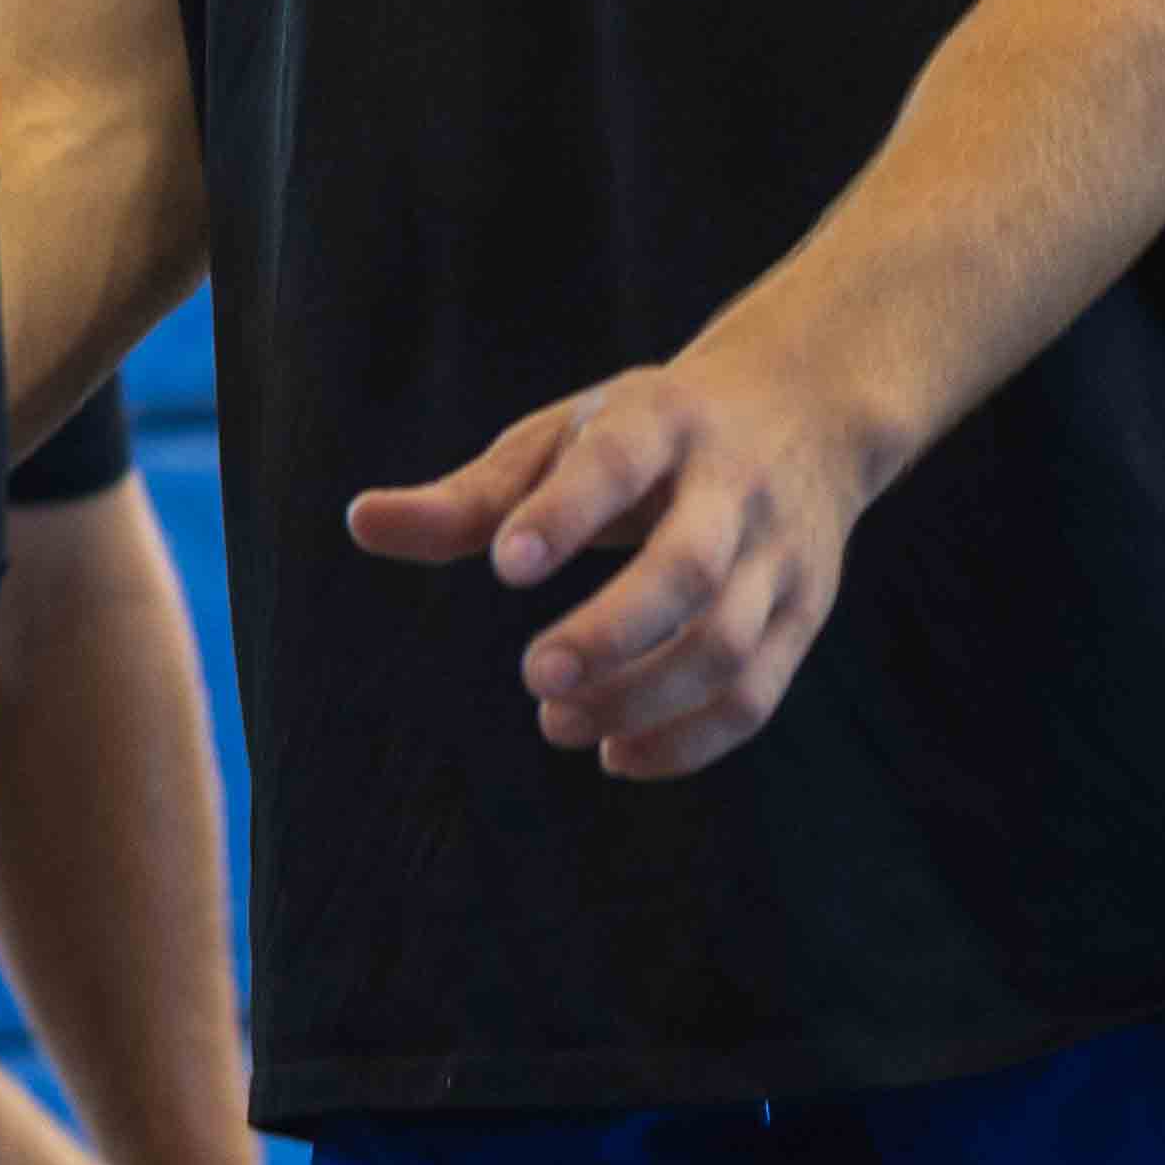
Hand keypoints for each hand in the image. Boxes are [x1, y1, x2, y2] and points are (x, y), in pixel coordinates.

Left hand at [344, 336, 884, 782]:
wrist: (804, 410)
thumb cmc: (646, 432)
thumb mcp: (561, 437)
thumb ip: (469, 495)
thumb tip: (359, 523)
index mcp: (663, 421)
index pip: (618, 463)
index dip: (564, 514)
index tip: (505, 566)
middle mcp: (733, 487)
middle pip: (690, 570)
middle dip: (613, 634)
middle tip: (532, 677)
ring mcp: (780, 554)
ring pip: (727, 644)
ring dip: (640, 697)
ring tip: (556, 721)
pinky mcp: (804, 614)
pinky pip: (757, 693)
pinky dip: (688, 740)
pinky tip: (616, 754)